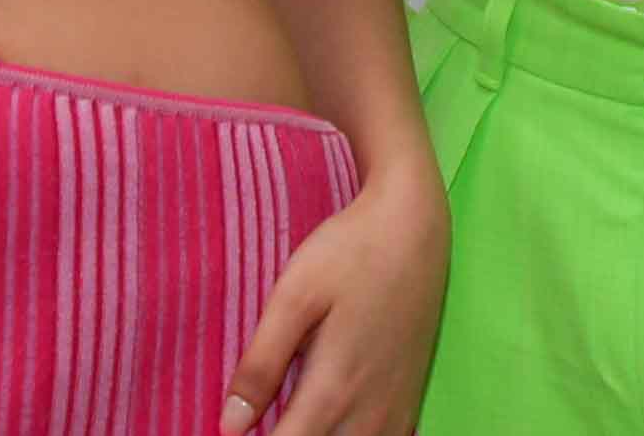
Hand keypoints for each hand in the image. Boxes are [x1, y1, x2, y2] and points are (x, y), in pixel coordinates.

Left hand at [218, 162, 446, 435]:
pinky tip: (331, 424)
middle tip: (260, 420)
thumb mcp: (294, 296)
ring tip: (291, 417)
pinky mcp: (409, 402)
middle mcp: (369, 414)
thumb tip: (229, 426)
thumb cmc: (349, 254)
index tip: (233, 431)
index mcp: (333, 391)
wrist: (415, 228)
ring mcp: (395, 411)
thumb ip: (261, 364)